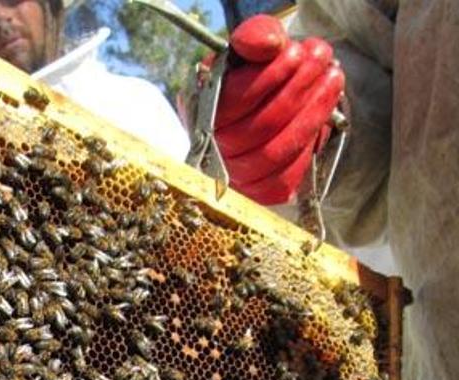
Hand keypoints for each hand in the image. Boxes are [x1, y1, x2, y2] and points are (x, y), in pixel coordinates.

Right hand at [214, 15, 344, 204]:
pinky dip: (308, 147)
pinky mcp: (258, 190)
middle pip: (260, 127)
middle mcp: (212, 146)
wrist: (263, 102)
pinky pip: (284, 179)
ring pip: (274, 153)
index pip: (233, 100)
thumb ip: (255, 36)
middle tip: (323, 60)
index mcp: (201, 109)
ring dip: (312, 114)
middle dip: (299, 89)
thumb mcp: (251, 48)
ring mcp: (234, 173)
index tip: (298, 53)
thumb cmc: (255, 74)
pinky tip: (323, 117)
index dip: (269, 77)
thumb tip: (271, 46)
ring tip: (332, 80)